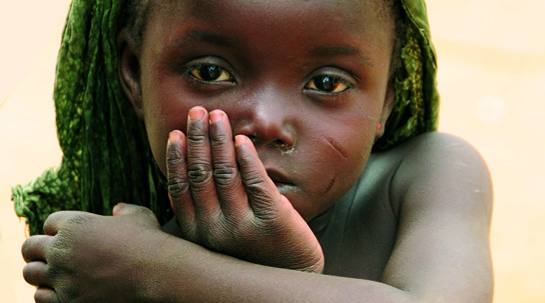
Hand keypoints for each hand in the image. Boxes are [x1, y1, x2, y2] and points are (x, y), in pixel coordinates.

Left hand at [22, 204, 165, 302]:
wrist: (158, 273)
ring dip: (42, 274)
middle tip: (52, 257)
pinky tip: (64, 292)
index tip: (67, 237)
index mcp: (76, 224)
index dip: (58, 229)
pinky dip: (50, 295)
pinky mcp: (66, 301)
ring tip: (57, 276)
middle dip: (39, 251)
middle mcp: (62, 249)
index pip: (49, 223)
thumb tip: (117, 209)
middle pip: (30, 247)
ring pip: (31, 274)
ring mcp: (62, 277)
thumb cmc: (151, 242)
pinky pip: (41, 298)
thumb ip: (125, 210)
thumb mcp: (140, 217)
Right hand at [167, 107, 323, 272]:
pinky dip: (247, 159)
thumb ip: (197, 211)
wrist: (288, 275)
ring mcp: (242, 226)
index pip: (180, 188)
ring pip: (225, 174)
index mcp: (198, 232)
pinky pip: (256, 182)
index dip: (177, 157)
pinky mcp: (271, 221)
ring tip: (218, 116)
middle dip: (198, 139)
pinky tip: (242, 140)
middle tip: (198, 112)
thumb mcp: (215, 236)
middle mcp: (215, 230)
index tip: (177, 132)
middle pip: (201, 175)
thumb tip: (167, 183)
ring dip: (220, 140)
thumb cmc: (249, 251)